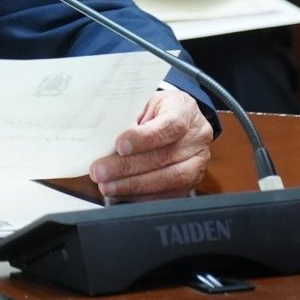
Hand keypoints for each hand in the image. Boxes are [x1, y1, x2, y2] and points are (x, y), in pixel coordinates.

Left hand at [91, 90, 213, 201]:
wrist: (183, 117)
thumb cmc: (158, 109)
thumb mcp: (145, 102)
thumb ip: (131, 118)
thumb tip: (105, 140)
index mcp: (184, 110)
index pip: (169, 126)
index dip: (144, 138)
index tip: (119, 146)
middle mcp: (196, 138)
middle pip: (164, 157)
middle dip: (128, 167)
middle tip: (101, 172)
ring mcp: (197, 162)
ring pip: (169, 179)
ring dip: (133, 186)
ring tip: (108, 187)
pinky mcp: (193, 181)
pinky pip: (170, 194)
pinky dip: (143, 197)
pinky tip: (122, 195)